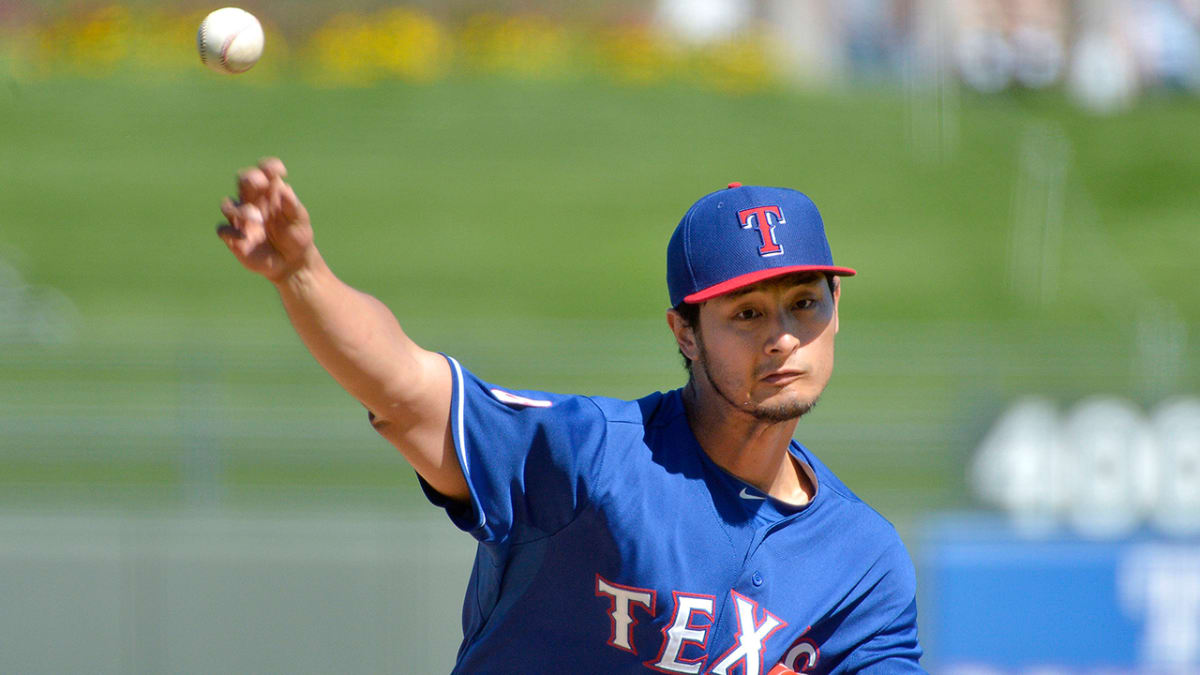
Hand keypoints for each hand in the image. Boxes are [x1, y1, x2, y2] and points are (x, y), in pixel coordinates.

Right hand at [216, 157, 315, 283]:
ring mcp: (241, 219)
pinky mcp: (234, 238)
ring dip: (240, 208)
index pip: (264, 171)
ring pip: (227, 204)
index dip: (268, 166)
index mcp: (270, 193)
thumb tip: (283, 188)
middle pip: (242, 180)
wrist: (292, 263)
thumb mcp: (299, 221)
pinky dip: (230, 232)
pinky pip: (223, 229)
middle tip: (261, 183)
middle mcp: (253, 202)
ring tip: (257, 217)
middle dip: (250, 178)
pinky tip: (245, 238)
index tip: (280, 171)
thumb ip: (292, 205)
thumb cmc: (296, 237)